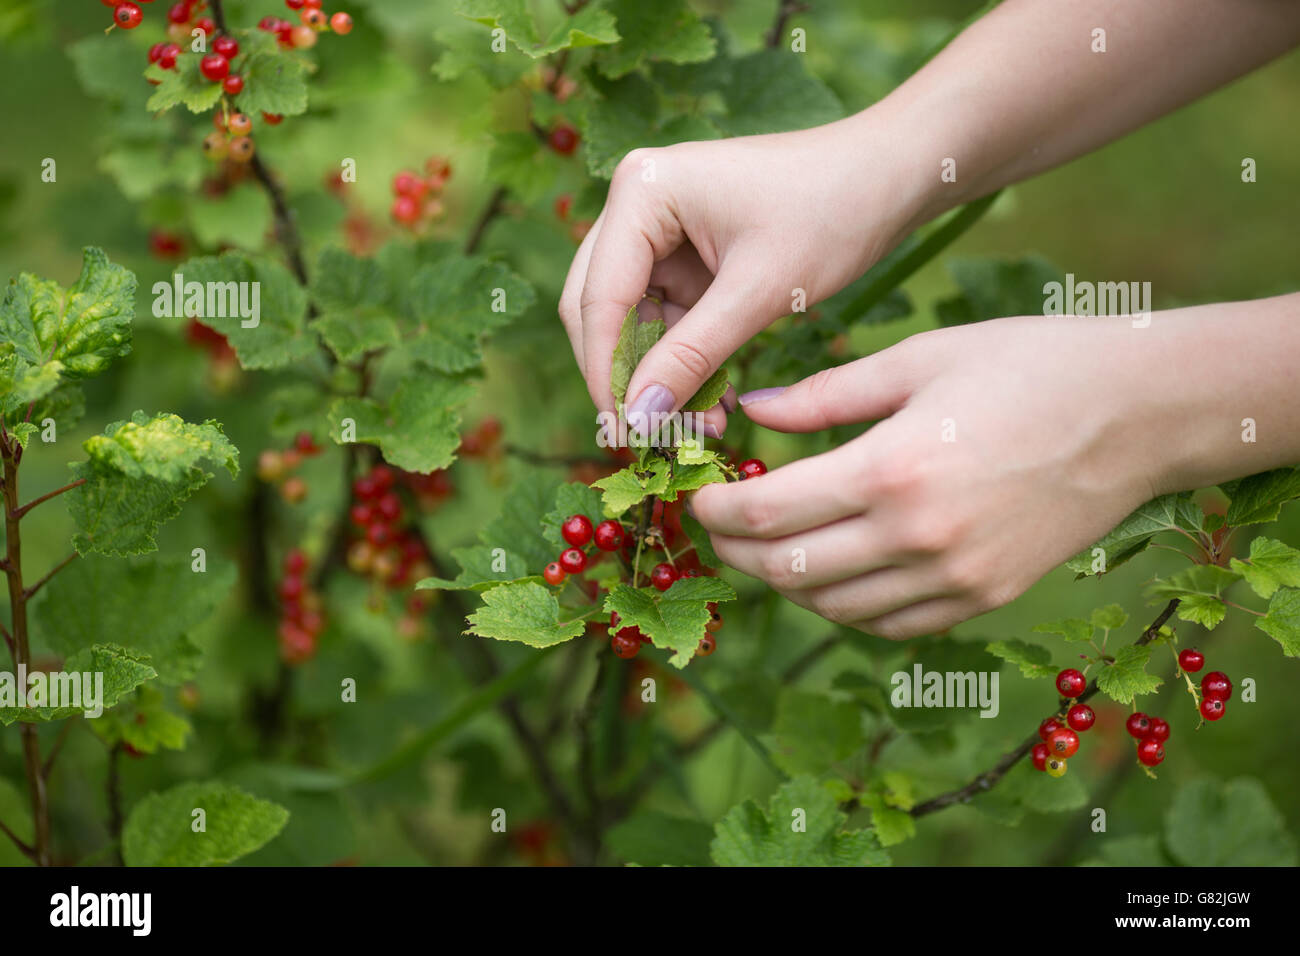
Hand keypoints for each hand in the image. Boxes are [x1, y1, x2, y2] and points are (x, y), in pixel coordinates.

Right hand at [557, 116, 929, 435]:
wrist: (889, 177)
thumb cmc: (831, 213)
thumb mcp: (759, 292)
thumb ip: (691, 356)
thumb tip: (637, 419)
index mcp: (641, 191)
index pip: (598, 299)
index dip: (605, 374)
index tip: (623, 436)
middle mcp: (635, 203)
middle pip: (599, 308)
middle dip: (625, 377)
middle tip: (647, 440)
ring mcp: (658, 229)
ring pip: (632, 322)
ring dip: (659, 378)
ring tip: (698, 431)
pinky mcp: (685, 254)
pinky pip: (666, 320)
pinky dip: (684, 362)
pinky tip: (712, 405)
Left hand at [689, 316, 1169, 638]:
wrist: (1138, 413)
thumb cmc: (1027, 365)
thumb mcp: (918, 360)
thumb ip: (824, 396)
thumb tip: (750, 407)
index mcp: (893, 469)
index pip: (769, 514)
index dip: (718, 512)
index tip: (698, 498)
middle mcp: (919, 538)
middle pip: (790, 571)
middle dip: (736, 553)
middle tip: (718, 527)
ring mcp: (955, 578)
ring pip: (833, 608)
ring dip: (785, 583)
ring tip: (769, 547)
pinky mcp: (985, 599)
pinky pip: (889, 624)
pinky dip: (845, 606)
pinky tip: (834, 572)